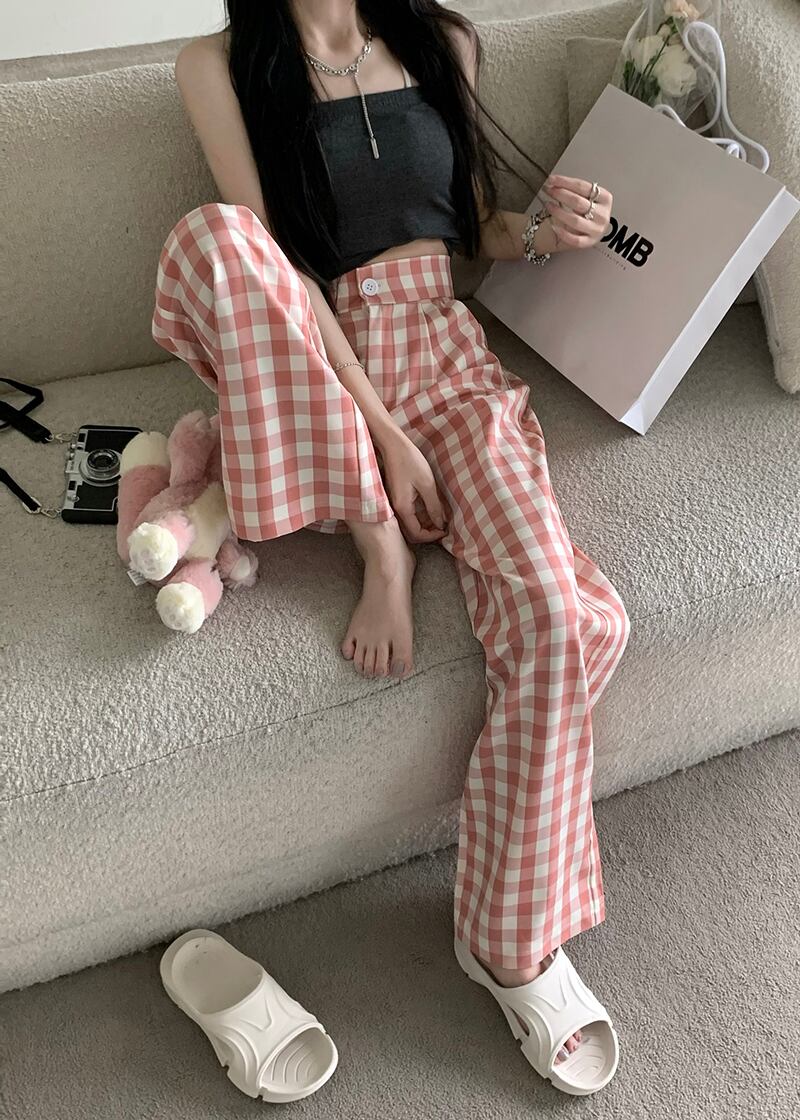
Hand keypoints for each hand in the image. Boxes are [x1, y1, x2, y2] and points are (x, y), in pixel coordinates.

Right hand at [378, 429, 447, 543]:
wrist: (393, 445)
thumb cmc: (409, 460)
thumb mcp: (427, 483)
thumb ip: (434, 506)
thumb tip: (441, 523)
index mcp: (403, 508)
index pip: (416, 534)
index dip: (432, 536)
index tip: (445, 530)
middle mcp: (396, 509)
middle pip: (412, 531)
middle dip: (429, 531)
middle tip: (444, 525)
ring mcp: (395, 503)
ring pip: (410, 522)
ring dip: (425, 523)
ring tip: (440, 516)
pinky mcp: (396, 497)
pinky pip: (408, 513)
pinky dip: (420, 515)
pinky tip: (431, 507)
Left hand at [541, 175, 612, 249]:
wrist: (581, 230)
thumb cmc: (581, 211)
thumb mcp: (583, 197)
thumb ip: (573, 189)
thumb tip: (553, 181)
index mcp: (605, 199)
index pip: (583, 187)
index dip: (565, 182)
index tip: (552, 179)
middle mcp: (602, 214)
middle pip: (578, 202)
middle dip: (560, 194)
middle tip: (548, 190)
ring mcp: (597, 230)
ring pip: (575, 220)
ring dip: (558, 211)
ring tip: (548, 205)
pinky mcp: (589, 243)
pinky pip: (574, 239)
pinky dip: (562, 232)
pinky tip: (553, 225)